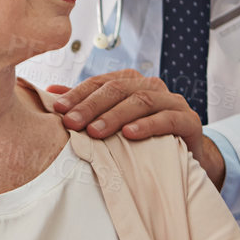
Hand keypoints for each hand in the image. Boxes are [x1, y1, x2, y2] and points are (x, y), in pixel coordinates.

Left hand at [47, 71, 224, 187]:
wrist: (185, 157)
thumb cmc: (143, 138)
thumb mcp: (114, 122)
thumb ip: (87, 106)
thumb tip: (51, 94)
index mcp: (131, 82)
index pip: (100, 83)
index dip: (78, 94)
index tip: (58, 110)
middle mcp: (151, 86)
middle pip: (118, 89)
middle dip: (91, 106)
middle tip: (72, 123)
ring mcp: (172, 101)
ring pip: (141, 100)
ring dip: (115, 116)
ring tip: (95, 132)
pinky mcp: (188, 120)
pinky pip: (167, 118)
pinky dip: (147, 125)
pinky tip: (129, 134)